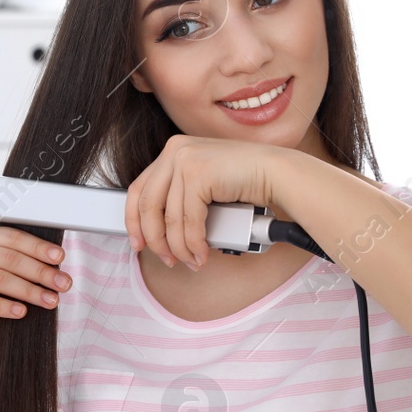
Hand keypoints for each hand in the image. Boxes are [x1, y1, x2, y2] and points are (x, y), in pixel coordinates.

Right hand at [0, 224, 70, 356]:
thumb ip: (20, 269)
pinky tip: (21, 312)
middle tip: (62, 284)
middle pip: (7, 258)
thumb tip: (56, 269)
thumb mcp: (2, 280)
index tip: (59, 258)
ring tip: (49, 301)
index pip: (11, 237)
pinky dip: (3, 306)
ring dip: (27, 290)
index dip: (37, 247)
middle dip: (39, 272)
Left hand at [125, 135, 281, 269]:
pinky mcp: (198, 174)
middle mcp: (174, 151)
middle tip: (167, 258)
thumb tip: (158, 232)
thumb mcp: (203, 186)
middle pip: (147, 206)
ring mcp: (185, 160)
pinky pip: (188, 221)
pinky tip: (201, 253)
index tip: (139, 243)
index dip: (134, 222)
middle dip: (156, 240)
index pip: (138, 190)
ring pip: (169, 219)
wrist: (277, 174)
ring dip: (179, 248)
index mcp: (172, 151)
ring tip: (190, 260)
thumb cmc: (245, 182)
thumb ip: (180, 198)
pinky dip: (193, 243)